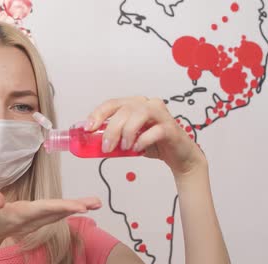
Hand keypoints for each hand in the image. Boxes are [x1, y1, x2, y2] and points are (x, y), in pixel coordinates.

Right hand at [0, 191, 101, 253]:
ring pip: (57, 214)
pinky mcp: (34, 220)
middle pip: (56, 212)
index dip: (61, 206)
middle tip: (97, 202)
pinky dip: (67, 208)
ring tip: (96, 202)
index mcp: (18, 215)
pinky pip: (54, 214)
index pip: (43, 209)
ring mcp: (33, 221)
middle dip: (76, 207)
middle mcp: (29, 219)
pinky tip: (80, 205)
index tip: (79, 206)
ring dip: (76, 207)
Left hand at [87, 96, 206, 176]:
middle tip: (106, 147)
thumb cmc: (153, 144)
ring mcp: (161, 114)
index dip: (98, 114)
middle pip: (124, 110)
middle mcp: (147, 105)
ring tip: (124, 147)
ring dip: (126, 133)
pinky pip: (154, 131)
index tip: (89, 128)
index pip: (112, 103)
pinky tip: (138, 149)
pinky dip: (142, 141)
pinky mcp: (171, 127)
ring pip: (138, 115)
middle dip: (111, 130)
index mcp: (135, 104)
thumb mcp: (127, 141)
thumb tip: (91, 143)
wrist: (178, 156)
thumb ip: (113, 138)